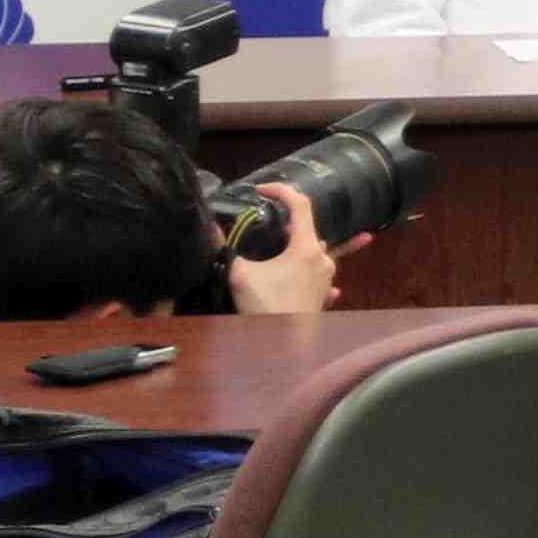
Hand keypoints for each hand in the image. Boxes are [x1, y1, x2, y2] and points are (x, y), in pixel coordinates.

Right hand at [224, 184, 340, 314]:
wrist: (286, 347)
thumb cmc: (267, 307)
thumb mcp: (241, 274)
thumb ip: (228, 249)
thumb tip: (212, 230)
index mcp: (306, 248)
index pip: (301, 204)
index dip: (281, 190)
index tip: (262, 189)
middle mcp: (322, 260)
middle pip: (308, 229)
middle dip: (287, 221)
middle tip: (266, 220)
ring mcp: (325, 279)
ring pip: (313, 252)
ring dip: (297, 245)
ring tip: (278, 244)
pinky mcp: (322, 296)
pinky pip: (317, 275)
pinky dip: (306, 269)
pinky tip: (295, 274)